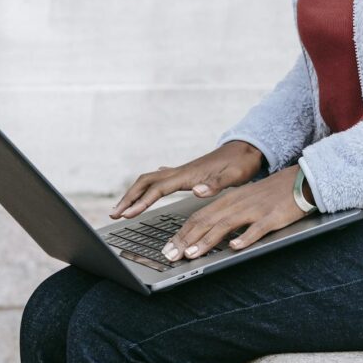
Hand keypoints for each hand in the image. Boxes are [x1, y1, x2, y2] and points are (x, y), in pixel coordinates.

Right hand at [109, 140, 264, 219]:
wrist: (247, 148)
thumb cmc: (240, 164)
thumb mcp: (233, 176)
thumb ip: (214, 184)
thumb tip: (196, 191)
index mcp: (187, 175)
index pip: (157, 188)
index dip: (141, 202)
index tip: (127, 214)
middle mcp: (181, 171)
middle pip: (146, 182)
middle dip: (129, 197)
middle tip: (114, 213)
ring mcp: (182, 171)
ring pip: (150, 180)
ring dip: (134, 193)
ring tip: (123, 208)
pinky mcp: (186, 173)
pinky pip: (160, 180)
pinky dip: (148, 188)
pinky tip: (148, 192)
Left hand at [158, 164, 311, 261]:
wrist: (298, 181)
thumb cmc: (269, 194)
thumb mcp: (243, 200)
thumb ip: (224, 213)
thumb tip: (204, 230)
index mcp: (228, 200)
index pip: (198, 217)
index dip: (181, 233)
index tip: (167, 248)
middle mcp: (237, 204)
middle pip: (206, 221)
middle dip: (186, 240)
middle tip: (170, 256)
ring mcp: (254, 210)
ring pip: (225, 225)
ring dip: (206, 241)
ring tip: (192, 254)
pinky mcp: (271, 217)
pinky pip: (256, 229)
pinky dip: (244, 237)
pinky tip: (234, 247)